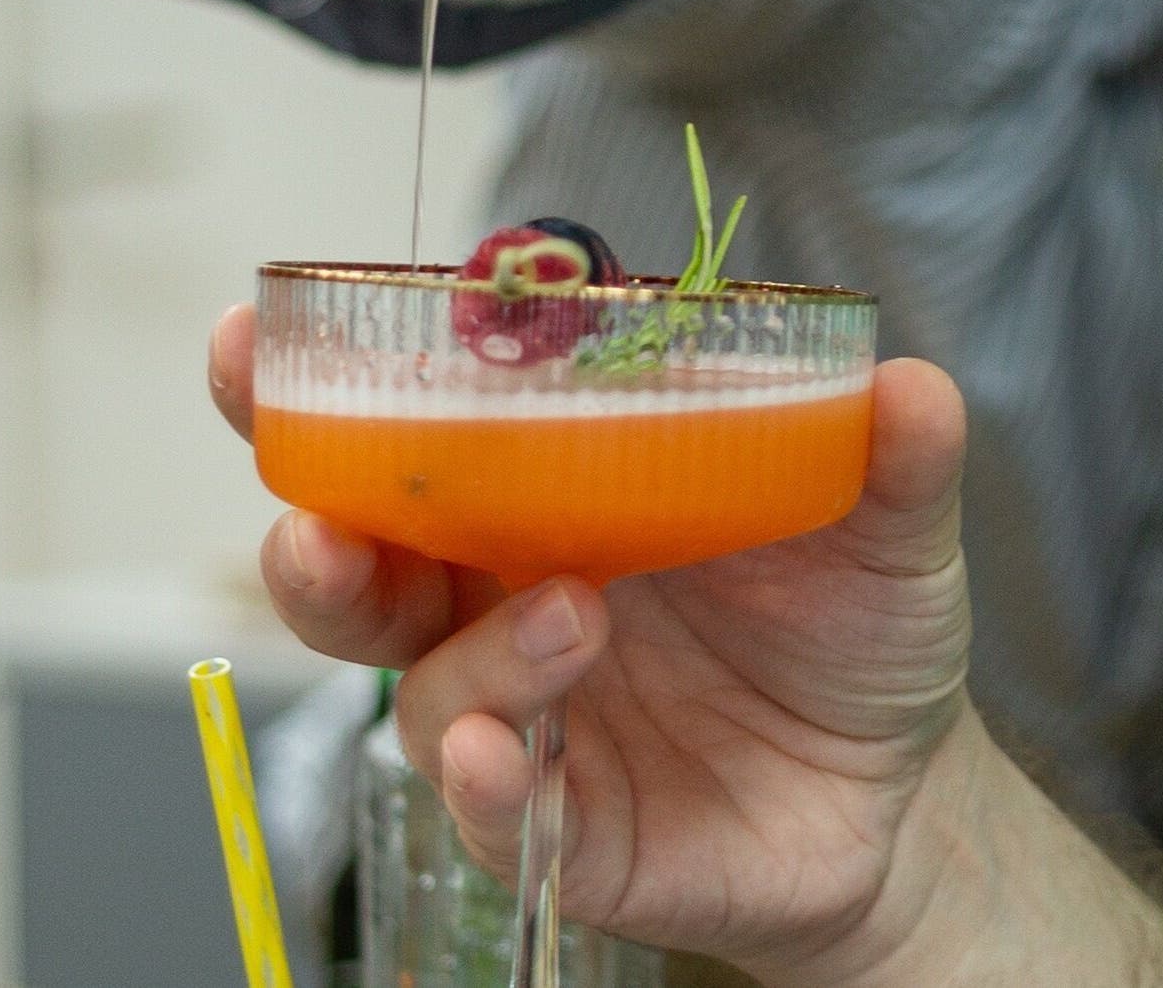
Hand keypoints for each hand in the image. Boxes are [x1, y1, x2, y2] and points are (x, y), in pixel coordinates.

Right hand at [209, 306, 980, 979]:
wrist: (906, 793)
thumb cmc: (858, 631)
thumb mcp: (891, 528)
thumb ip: (893, 454)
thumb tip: (908, 381)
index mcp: (557, 499)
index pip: (418, 436)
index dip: (321, 390)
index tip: (255, 336)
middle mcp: (511, 602)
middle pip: (361, 567)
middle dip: (311, 538)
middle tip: (314, 520)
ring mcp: (529, 716)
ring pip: (428, 687)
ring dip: (477, 652)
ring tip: (575, 613)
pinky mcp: (561, 826)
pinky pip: (491, 808)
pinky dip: (485, 779)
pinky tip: (504, 755)